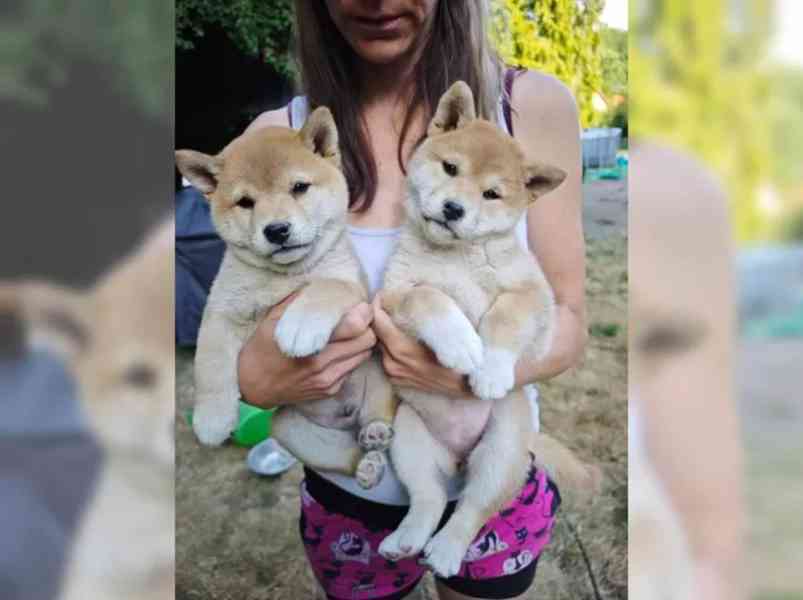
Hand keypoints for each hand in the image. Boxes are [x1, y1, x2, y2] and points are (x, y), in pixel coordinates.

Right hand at [237, 294, 375, 407]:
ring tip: (349, 334)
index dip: (364, 314)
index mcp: (311, 345)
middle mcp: (323, 364)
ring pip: (364, 355)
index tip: (360, 306)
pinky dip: (350, 358)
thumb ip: (298, 302)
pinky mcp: (330, 390)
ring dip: (360, 343)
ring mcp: (328, 380)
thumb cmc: (262, 349)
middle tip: (357, 319)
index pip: (356, 327)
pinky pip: (352, 369)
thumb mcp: (273, 320)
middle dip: (366, 327)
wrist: (252, 386)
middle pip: (367, 341)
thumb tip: (318, 285)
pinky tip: (337, 352)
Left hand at [372, 295, 470, 396]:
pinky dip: (391, 349)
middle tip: (389, 306)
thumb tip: (411, 291)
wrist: (466, 384)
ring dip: (386, 334)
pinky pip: (388, 359)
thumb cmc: (456, 353)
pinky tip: (403, 342)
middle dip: (380, 319)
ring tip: (396, 323)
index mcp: (400, 348)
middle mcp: (392, 361)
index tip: (382, 295)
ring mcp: (394, 373)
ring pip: (382, 346)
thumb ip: (418, 315)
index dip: (376, 305)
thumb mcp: (439, 329)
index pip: (377, 321)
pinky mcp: (398, 381)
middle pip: (376, 333)